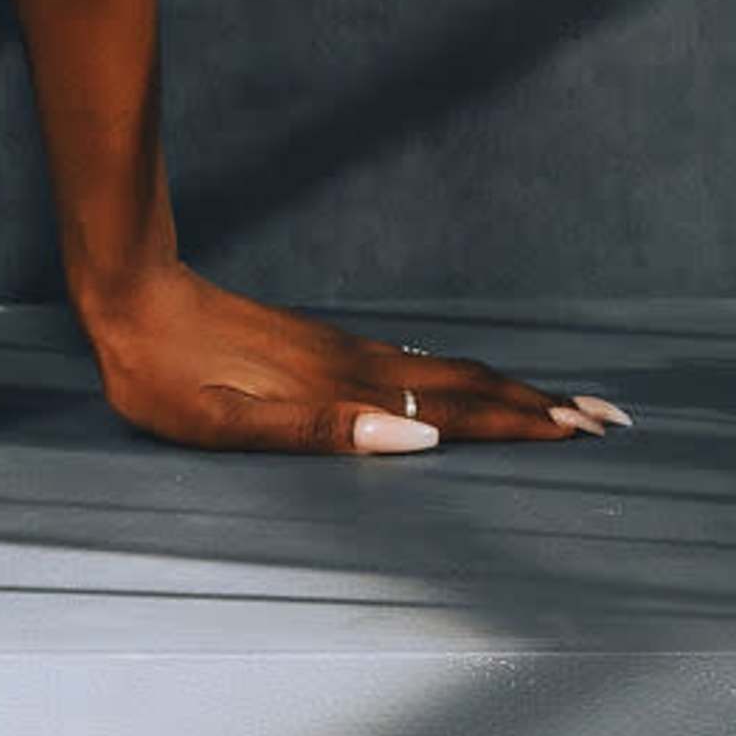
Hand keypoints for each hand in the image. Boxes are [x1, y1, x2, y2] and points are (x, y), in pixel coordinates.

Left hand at [83, 261, 624, 454]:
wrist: (128, 296)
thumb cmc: (163, 374)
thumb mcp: (226, 419)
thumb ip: (319, 431)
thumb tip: (415, 439)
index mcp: (344, 392)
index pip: (454, 413)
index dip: (520, 425)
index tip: (583, 433)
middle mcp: (354, 368)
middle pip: (466, 388)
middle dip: (538, 408)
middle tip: (607, 420)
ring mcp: (340, 354)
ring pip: (444, 372)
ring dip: (507, 390)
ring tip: (558, 403)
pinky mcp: (319, 347)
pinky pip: (412, 364)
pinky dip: (459, 376)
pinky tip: (465, 384)